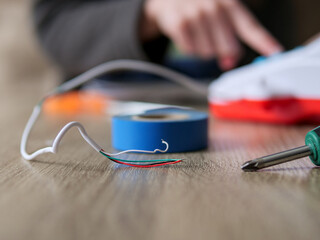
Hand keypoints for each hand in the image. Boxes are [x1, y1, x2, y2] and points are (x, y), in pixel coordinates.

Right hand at [142, 0, 282, 69]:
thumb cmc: (197, 6)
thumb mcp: (217, 12)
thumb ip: (228, 36)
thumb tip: (229, 62)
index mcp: (229, 2)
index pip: (250, 27)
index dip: (264, 42)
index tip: (276, 53)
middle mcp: (214, 7)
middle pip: (228, 48)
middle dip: (224, 53)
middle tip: (217, 47)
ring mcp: (196, 15)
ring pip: (208, 53)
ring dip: (204, 51)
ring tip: (198, 35)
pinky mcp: (180, 24)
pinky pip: (190, 51)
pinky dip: (189, 49)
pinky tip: (187, 36)